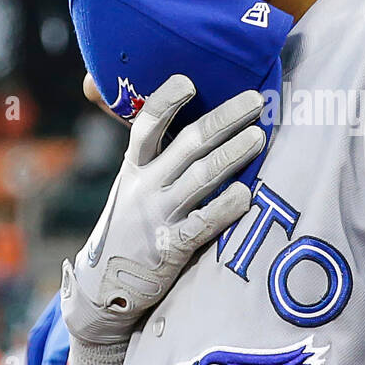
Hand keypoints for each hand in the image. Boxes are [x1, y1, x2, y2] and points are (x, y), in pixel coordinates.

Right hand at [62, 75, 263, 343]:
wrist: (104, 285)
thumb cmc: (131, 223)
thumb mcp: (132, 183)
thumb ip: (151, 151)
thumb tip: (164, 104)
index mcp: (135, 166)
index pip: (146, 125)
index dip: (166, 100)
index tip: (189, 80)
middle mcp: (144, 187)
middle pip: (188, 144)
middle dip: (224, 119)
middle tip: (256, 101)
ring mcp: (157, 217)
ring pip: (200, 178)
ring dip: (233, 155)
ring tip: (260, 137)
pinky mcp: (171, 248)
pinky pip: (203, 224)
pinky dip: (225, 207)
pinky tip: (246, 194)